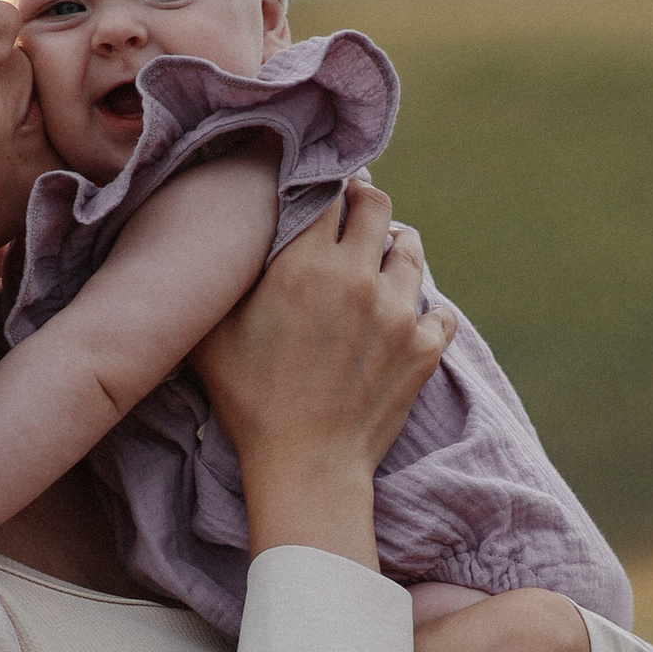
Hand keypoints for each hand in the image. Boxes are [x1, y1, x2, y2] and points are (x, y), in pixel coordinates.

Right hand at [194, 177, 454, 570]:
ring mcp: (399, 313)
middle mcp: (359, 278)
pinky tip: (404, 315)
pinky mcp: (425, 348)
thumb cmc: (250, 401)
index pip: (327, 193)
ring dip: (395, 246)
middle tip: (353, 213)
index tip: (321, 190)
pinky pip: (439, 309)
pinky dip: (425, 307)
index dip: (324, 186)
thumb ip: (225, 276)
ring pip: (412, 248)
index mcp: (305, 265)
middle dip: (364, 203)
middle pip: (377, 206)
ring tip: (380, 258)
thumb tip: (225, 237)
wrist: (306, 465)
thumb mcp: (213, 332)